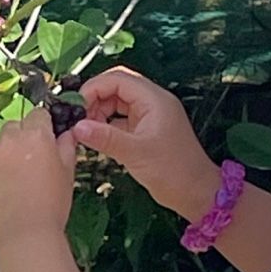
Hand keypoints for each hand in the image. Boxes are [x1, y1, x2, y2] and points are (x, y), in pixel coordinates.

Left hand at [0, 108, 77, 251]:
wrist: (25, 236)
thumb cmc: (52, 206)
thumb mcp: (68, 173)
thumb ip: (66, 146)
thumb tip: (66, 133)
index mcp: (35, 136)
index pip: (37, 114)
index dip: (41, 127)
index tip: (43, 140)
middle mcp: (7, 141)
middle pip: (12, 128)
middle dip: (19, 141)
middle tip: (27, 165)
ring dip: (1, 160)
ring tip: (11, 187)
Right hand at [68, 67, 218, 220]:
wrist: (195, 192)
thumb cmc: (172, 171)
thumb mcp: (135, 153)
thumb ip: (105, 138)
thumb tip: (76, 127)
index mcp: (154, 99)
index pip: (118, 79)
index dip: (94, 88)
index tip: (75, 106)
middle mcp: (152, 102)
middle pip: (117, 87)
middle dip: (95, 99)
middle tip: (78, 118)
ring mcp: (150, 115)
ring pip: (118, 102)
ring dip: (100, 112)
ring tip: (86, 131)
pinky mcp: (146, 129)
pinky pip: (122, 118)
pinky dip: (107, 124)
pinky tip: (97, 138)